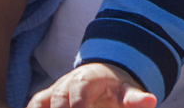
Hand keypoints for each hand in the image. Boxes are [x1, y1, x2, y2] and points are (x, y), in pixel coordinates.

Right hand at [27, 63, 156, 107]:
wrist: (101, 79)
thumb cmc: (115, 88)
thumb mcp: (127, 91)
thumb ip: (135, 98)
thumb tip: (151, 101)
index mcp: (86, 79)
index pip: (78, 95)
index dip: (78, 107)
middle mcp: (65, 84)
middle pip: (57, 102)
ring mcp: (51, 92)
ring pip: (40, 104)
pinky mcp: (42, 101)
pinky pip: (33, 107)